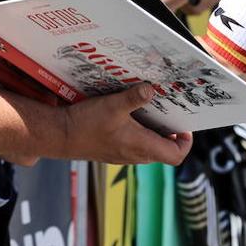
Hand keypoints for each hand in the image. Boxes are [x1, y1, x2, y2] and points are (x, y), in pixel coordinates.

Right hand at [64, 84, 192, 164]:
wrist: (59, 137)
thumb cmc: (85, 125)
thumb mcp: (112, 106)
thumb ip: (133, 97)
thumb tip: (152, 89)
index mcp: (141, 147)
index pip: (176, 156)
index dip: (186, 143)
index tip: (184, 126)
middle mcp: (135, 155)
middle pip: (164, 151)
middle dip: (171, 133)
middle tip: (170, 112)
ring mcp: (124, 155)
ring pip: (149, 147)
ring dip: (154, 132)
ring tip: (151, 110)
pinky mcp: (114, 151)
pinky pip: (136, 145)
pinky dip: (140, 132)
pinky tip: (130, 115)